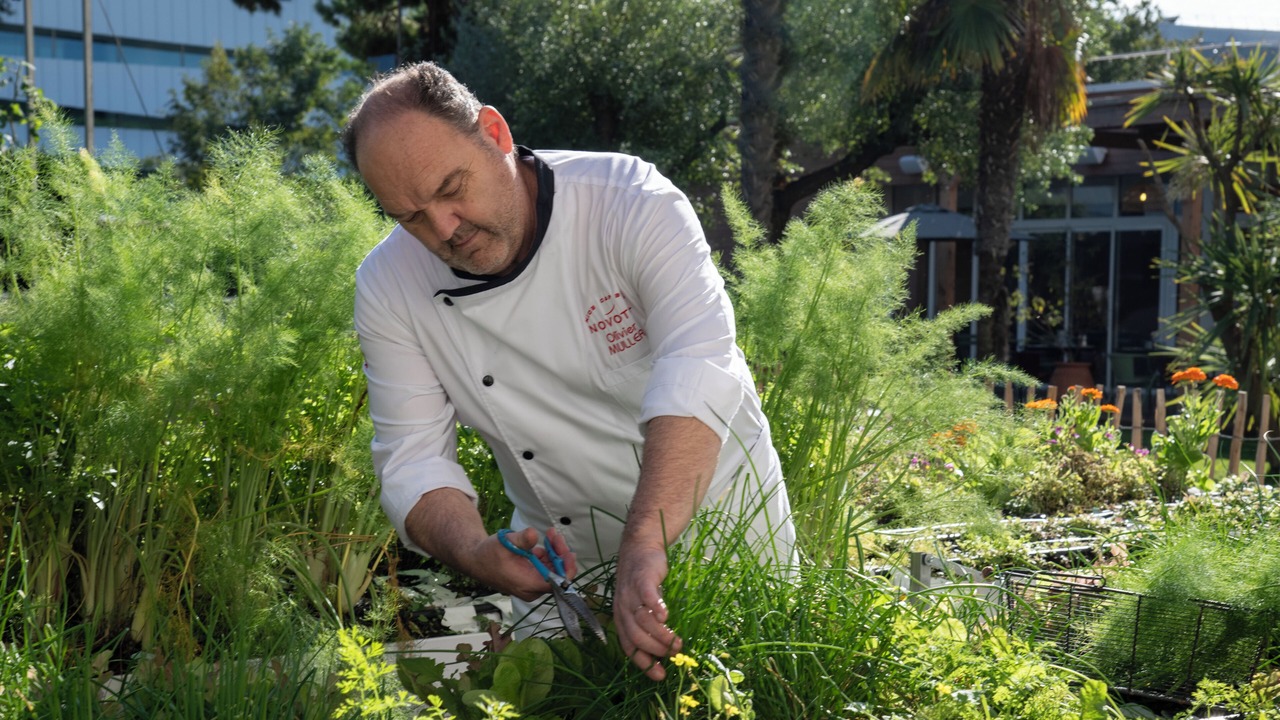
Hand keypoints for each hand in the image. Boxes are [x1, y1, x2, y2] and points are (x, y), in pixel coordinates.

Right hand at [474, 527, 577, 601]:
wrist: (476, 560)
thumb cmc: (489, 553)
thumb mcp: (505, 542)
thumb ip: (521, 539)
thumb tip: (533, 533)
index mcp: (528, 584)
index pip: (558, 582)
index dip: (567, 568)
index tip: (569, 551)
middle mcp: (533, 589)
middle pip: (558, 574)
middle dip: (560, 553)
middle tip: (553, 534)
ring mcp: (533, 584)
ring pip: (554, 569)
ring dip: (554, 551)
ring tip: (549, 534)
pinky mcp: (532, 578)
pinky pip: (547, 568)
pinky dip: (547, 555)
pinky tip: (539, 545)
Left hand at [613, 543, 680, 680]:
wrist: (639, 548)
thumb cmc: (641, 582)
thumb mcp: (638, 606)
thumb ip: (646, 625)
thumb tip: (664, 651)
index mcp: (621, 618)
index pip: (629, 646)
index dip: (643, 663)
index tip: (660, 675)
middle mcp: (622, 608)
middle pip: (636, 636)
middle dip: (655, 649)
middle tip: (674, 654)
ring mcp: (630, 594)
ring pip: (643, 620)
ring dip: (660, 634)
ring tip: (677, 641)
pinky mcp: (641, 580)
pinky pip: (646, 597)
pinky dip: (655, 608)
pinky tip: (665, 616)